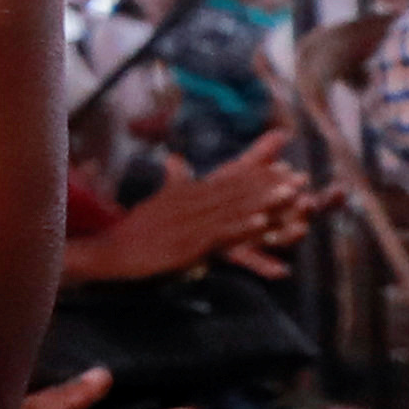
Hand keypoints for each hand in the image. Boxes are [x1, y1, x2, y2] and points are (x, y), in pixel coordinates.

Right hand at [75, 134, 312, 285]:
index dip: (258, 175)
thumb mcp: (155, 201)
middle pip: (236, 192)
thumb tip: (175, 158)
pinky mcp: (187, 244)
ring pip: (233, 210)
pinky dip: (242, 226)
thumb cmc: (133, 230)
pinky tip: (263, 222)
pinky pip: (221, 233)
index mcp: (186, 194)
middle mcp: (190, 203)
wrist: (109, 250)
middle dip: (269, 185)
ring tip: (290, 195)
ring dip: (263, 201)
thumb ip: (171, 181)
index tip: (284, 168)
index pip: (227, 181)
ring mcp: (190, 224)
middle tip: (299, 178)